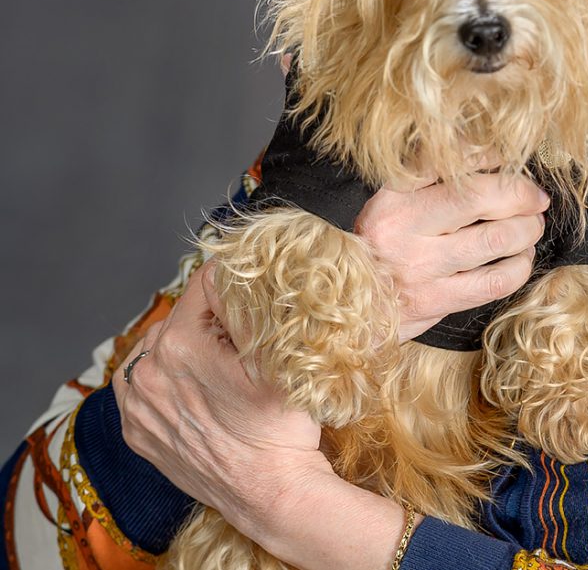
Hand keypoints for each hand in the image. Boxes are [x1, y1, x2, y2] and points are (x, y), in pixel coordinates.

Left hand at [113, 261, 330, 539]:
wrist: (269, 491)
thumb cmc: (280, 426)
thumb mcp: (279, 355)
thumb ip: (251, 305)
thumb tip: (237, 268)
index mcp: (180, 343)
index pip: (204, 283)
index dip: (234, 287)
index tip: (252, 302)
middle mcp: (147, 371)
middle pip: (179, 316)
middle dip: (208, 320)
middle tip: (241, 343)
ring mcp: (137, 405)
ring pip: (156, 349)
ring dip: (183, 348)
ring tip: (217, 368)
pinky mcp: (136, 432)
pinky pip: (142, 386)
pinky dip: (164, 380)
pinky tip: (194, 392)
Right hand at [355, 172, 550, 341]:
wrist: (352, 307)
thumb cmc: (382, 248)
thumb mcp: (394, 203)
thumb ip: (435, 178)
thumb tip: (494, 156)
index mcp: (393, 196)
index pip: (447, 160)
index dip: (489, 154)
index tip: (510, 160)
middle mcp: (402, 228)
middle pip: (478, 196)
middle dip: (521, 193)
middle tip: (536, 198)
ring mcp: (419, 267)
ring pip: (496, 238)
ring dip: (528, 229)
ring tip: (532, 225)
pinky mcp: (436, 302)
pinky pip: (496, 280)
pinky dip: (521, 265)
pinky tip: (520, 258)